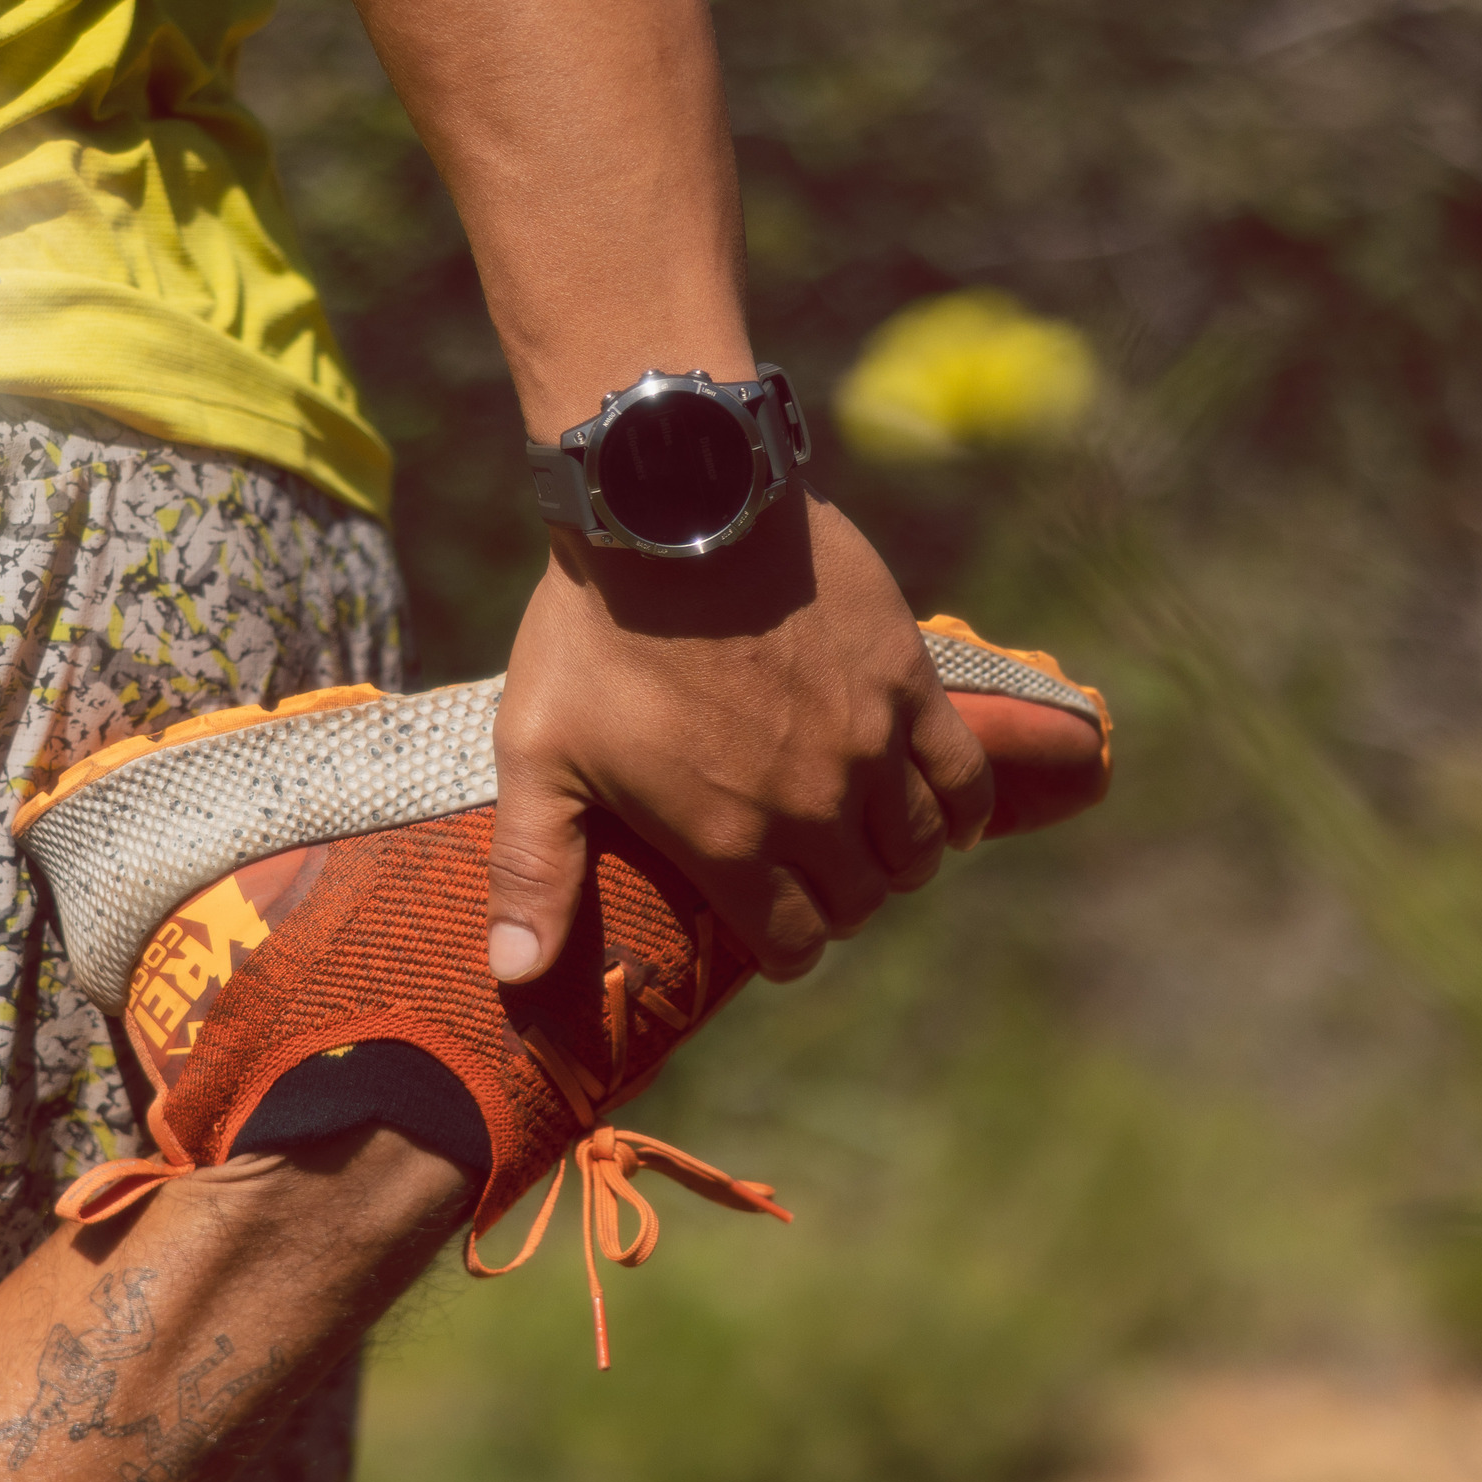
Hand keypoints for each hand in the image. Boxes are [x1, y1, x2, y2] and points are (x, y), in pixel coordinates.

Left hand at [488, 491, 994, 983]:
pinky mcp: (907, 683)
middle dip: (841, 904)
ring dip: (900, 861)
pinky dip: (967, 810)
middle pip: (861, 900)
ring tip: (873, 842)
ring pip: (919, 847)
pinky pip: (967, 776)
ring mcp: (868, 747)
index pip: (795, 943)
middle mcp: (810, 810)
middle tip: (817, 878)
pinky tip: (951, 815)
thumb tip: (514, 974)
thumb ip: (534, 871)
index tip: (779, 931)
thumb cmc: (593, 633)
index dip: (790, 949)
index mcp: (726, 842)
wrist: (671, 507)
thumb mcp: (538, 754)